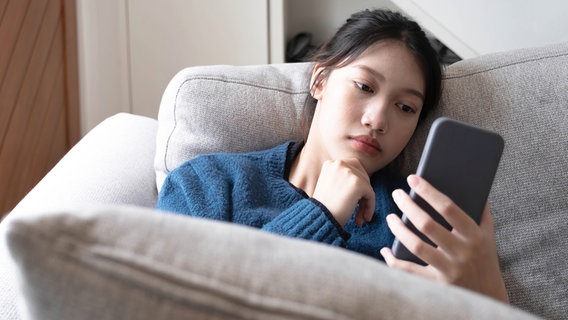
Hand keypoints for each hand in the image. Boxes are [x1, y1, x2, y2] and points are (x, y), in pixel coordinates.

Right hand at [312, 158, 374, 226]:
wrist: (318, 219)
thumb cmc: (323, 208)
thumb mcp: (330, 187)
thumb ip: (344, 181)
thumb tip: (365, 184)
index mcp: (330, 164)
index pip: (353, 168)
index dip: (358, 184)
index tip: (356, 200)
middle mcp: (339, 164)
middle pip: (362, 176)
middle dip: (363, 194)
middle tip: (359, 212)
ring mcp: (348, 172)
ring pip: (367, 186)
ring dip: (366, 203)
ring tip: (360, 218)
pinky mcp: (357, 183)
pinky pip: (371, 194)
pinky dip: (370, 207)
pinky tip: (364, 218)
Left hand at [380, 175, 508, 302]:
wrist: (489, 297)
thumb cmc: (485, 259)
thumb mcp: (488, 234)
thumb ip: (480, 211)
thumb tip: (469, 184)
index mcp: (475, 236)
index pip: (449, 208)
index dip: (429, 192)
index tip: (413, 179)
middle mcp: (462, 252)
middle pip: (428, 225)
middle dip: (408, 206)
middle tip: (396, 194)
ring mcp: (449, 269)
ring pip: (416, 246)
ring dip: (398, 229)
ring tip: (390, 217)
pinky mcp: (437, 285)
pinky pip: (409, 271)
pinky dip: (394, 260)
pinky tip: (385, 249)